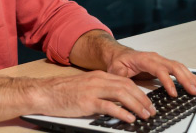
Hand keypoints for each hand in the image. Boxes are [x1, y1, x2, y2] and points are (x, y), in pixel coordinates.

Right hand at [32, 71, 156, 122]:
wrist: (44, 93)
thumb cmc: (61, 93)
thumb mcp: (85, 87)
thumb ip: (100, 91)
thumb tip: (116, 102)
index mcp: (99, 76)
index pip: (125, 81)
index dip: (139, 92)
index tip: (147, 102)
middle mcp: (98, 80)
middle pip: (127, 87)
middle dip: (143, 99)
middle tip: (151, 111)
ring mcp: (93, 90)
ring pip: (122, 94)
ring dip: (137, 106)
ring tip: (145, 116)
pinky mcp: (87, 102)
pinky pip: (109, 106)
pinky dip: (122, 112)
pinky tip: (129, 119)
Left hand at [106, 47, 195, 97]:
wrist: (118, 54)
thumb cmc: (118, 61)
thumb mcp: (115, 69)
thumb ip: (120, 75)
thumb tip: (124, 82)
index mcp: (144, 59)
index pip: (159, 69)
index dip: (168, 81)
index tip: (173, 92)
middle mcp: (155, 58)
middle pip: (173, 67)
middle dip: (185, 79)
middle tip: (193, 91)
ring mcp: (160, 60)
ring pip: (179, 67)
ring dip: (189, 77)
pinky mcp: (163, 64)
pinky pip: (178, 68)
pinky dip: (188, 75)